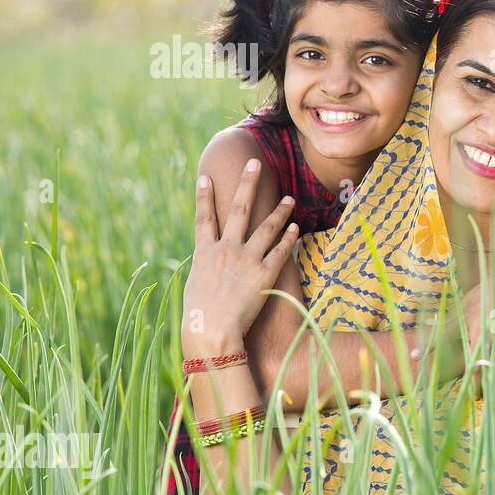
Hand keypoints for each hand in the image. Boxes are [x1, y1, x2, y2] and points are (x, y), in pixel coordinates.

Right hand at [182, 160, 296, 352]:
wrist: (212, 331)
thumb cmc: (201, 318)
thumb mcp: (197, 288)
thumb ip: (207, 272)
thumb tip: (210, 268)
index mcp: (205, 253)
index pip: (204, 218)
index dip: (204, 197)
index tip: (206, 176)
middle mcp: (225, 250)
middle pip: (238, 210)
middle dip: (247, 184)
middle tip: (256, 163)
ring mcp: (246, 260)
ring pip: (266, 227)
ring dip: (279, 210)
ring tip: (289, 197)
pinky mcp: (264, 273)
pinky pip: (280, 251)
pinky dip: (289, 237)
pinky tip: (296, 226)